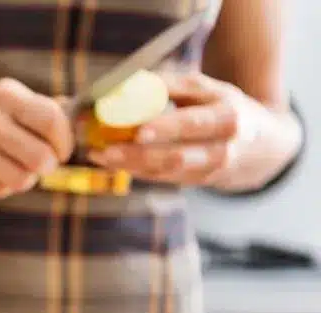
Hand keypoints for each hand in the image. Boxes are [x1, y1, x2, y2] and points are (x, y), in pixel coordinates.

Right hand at [0, 78, 73, 198]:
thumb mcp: (9, 97)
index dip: (66, 141)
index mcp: (4, 95)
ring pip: (21, 180)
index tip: (63, 150)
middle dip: (49, 165)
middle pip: (40, 158)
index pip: (51, 120)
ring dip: (27, 178)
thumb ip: (45, 108)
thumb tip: (85, 119)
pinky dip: (3, 185)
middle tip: (44, 163)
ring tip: (18, 168)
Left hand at [87, 71, 292, 188]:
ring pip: (165, 171)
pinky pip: (161, 178)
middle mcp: (223, 147)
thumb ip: (169, 86)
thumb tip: (125, 84)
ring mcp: (209, 170)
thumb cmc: (221, 107)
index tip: (137, 129)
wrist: (260, 144)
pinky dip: (133, 170)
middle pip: (177, 155)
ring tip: (98, 154)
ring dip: (129, 164)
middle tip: (106, 149)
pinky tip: (109, 160)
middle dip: (139, 154)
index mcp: (227, 116)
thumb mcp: (206, 90)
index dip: (166, 128)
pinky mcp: (197, 182)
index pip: (194, 123)